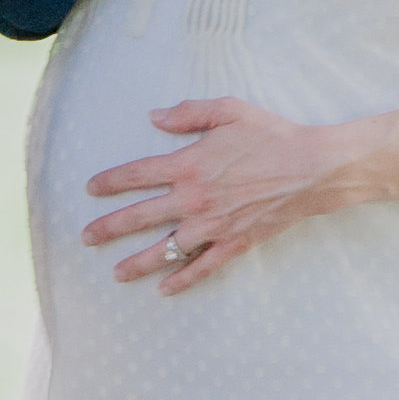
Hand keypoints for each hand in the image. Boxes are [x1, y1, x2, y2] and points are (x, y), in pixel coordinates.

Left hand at [81, 99, 357, 292]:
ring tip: (116, 273)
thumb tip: (153, 118)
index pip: (137, 175)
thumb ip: (188, 114)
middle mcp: (193, 199)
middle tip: (86, 237)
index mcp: (188, 165)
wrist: (311, 168)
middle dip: (109, 228)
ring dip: (137, 262)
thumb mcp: (228, 110)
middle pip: (140, 217)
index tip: (90, 189)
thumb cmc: (271, 135)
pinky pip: (201, 267)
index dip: (110, 182)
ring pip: (165, 249)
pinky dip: (182, 279)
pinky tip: (164, 289)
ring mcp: (212, 226)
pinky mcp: (233, 243)